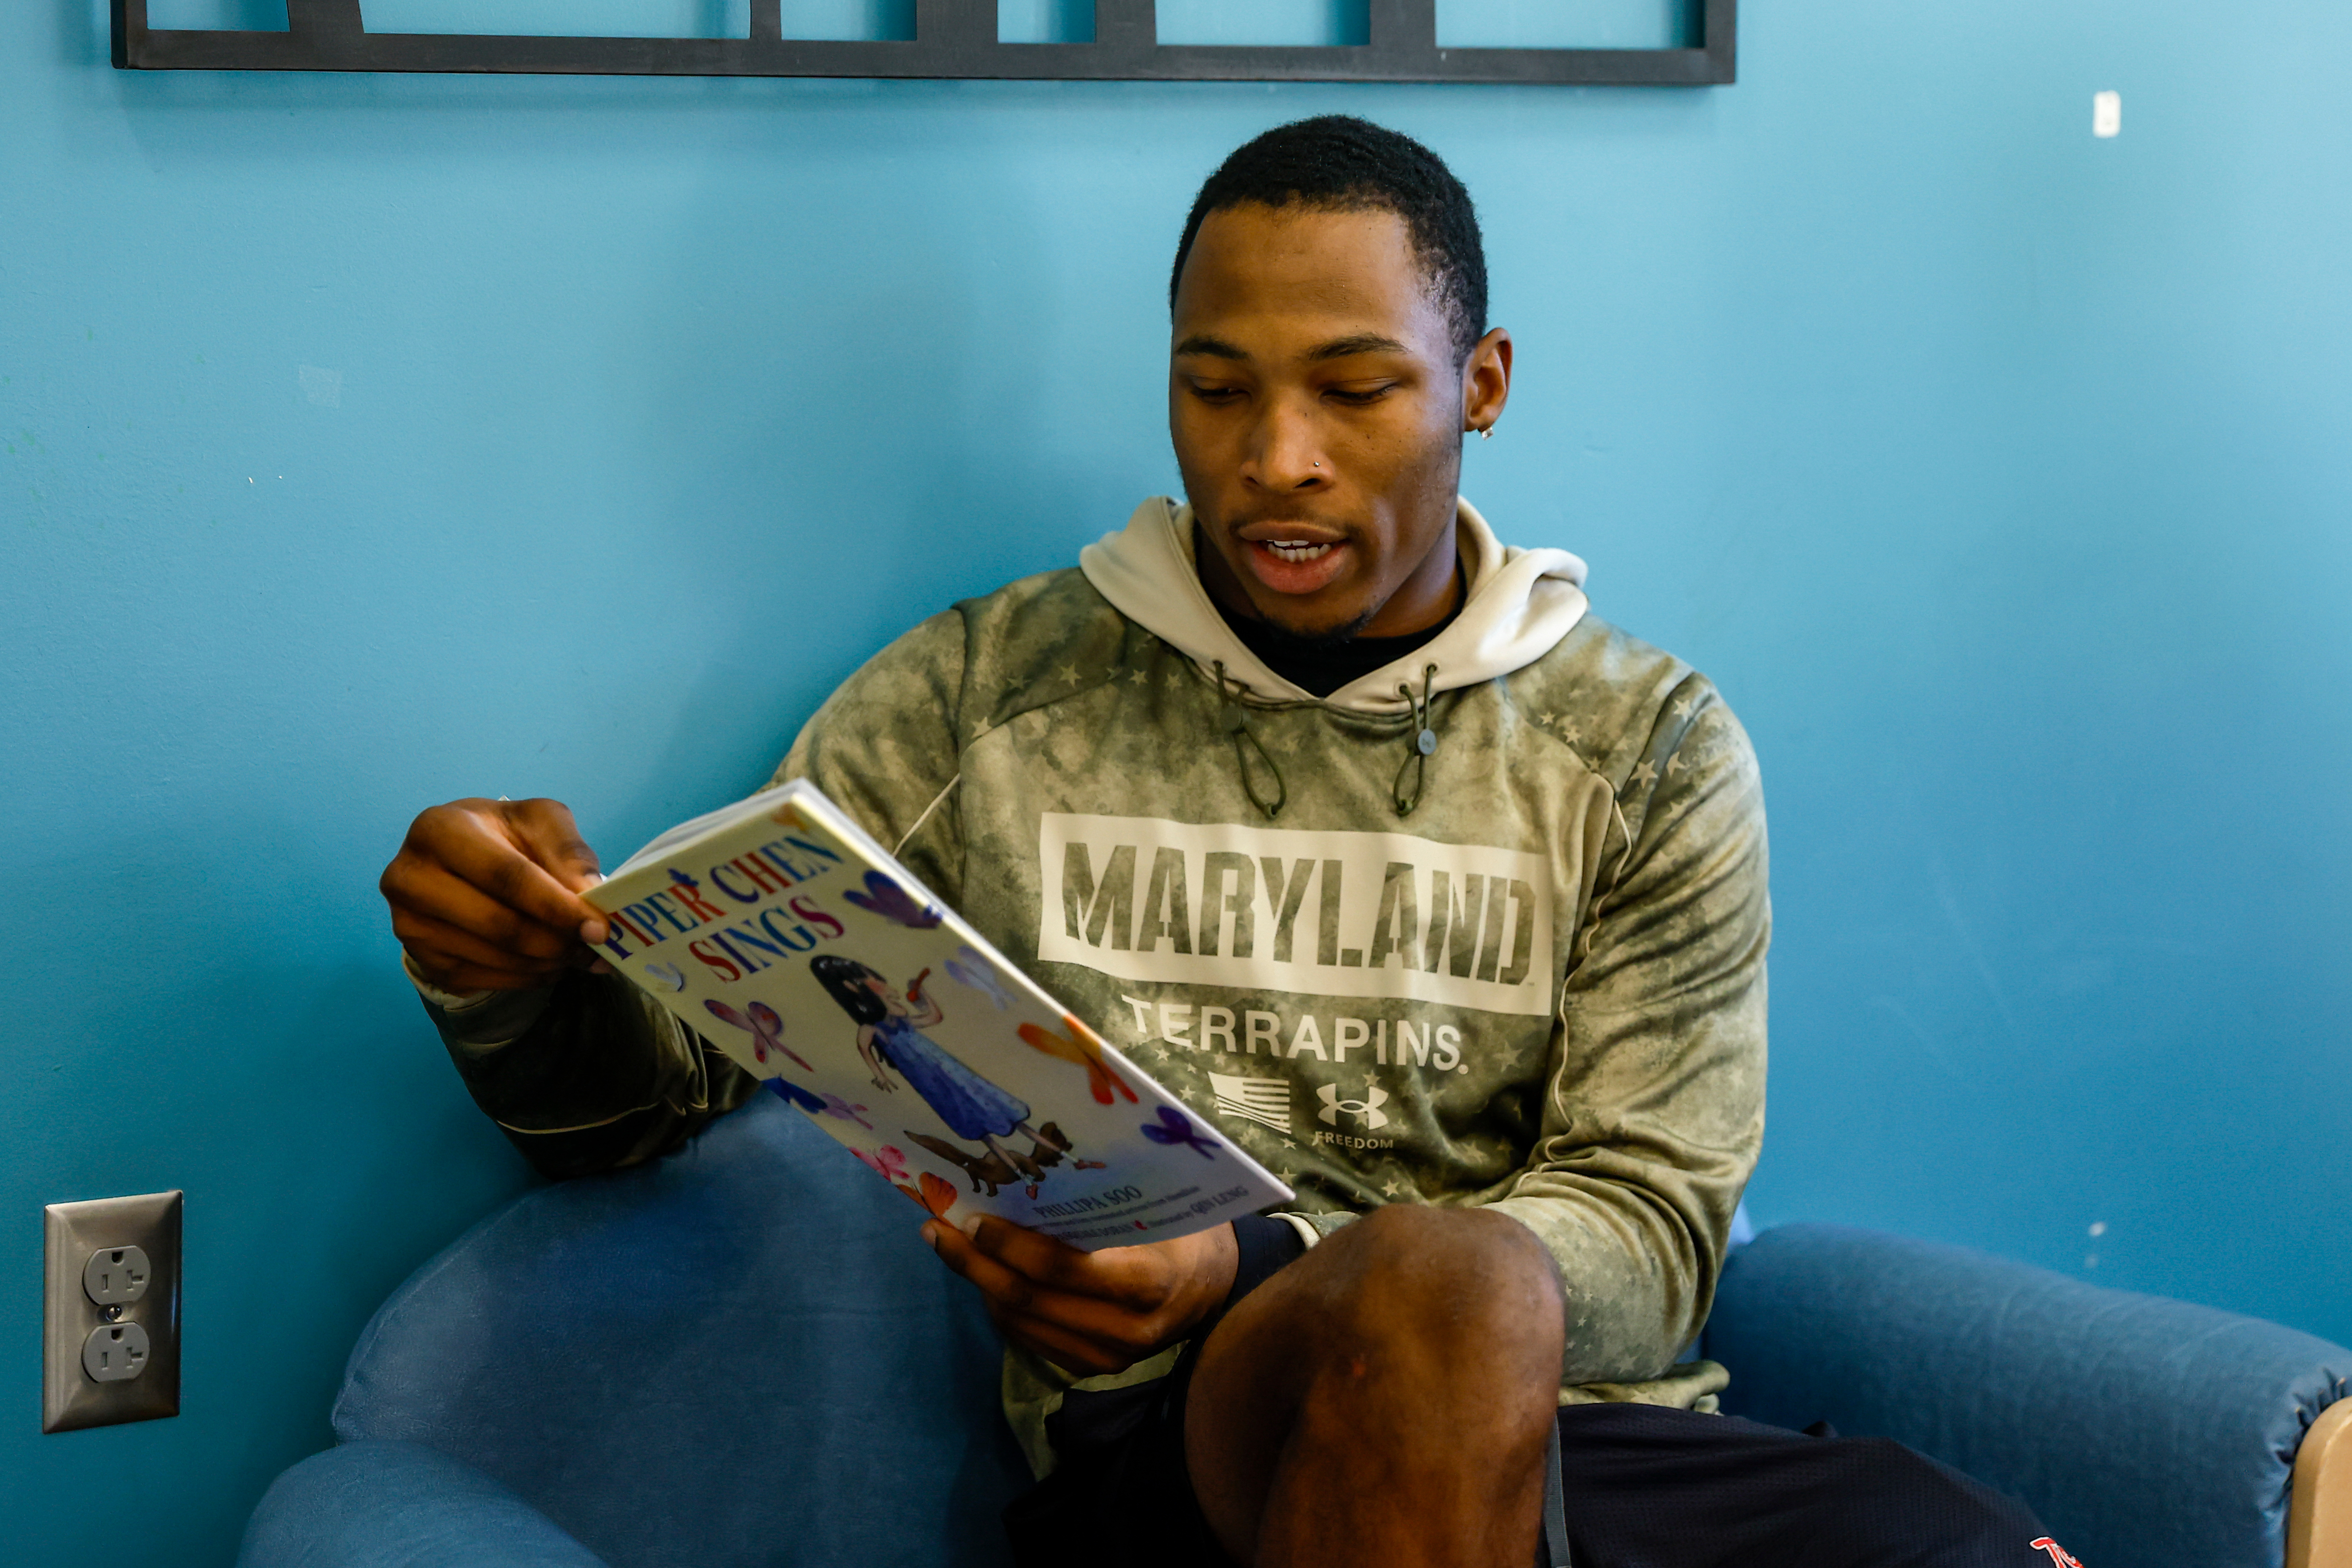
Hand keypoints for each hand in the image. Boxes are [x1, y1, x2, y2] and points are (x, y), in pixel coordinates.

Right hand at [380, 797, 609, 991]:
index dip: (556, 906)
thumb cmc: (502, 834)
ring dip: (548, 962)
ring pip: (494, 957)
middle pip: (498, 924)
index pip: (505, 876)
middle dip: (556, 941)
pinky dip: (528, 976)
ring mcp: (410, 923)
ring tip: (578, 953)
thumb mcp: (540, 821)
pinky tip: (548, 962)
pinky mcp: (422, 958)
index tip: (599, 927)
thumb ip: (568, 853)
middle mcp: (410, 877)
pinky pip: (485, 979)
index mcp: (439, 829)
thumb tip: (591, 895)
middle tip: (595, 948)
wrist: (457, 860)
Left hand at [923, 1217, 1238, 1376]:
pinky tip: (981, 1276)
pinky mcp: (1091, 1370)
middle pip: (1030, 1300)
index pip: (1062, 1269)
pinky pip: (1030, 1339)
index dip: (1011, 1245)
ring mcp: (1107, 1358)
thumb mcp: (1157, 1207)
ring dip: (978, 1284)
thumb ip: (1105, 1202)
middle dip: (976, 1264)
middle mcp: (1126, 1331)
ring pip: (1022, 1323)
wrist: (1215, 1288)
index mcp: (1148, 1282)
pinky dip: (999, 1306)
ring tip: (948, 1246)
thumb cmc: (1183, 1229)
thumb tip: (1028, 1170)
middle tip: (940, 1229)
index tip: (975, 1216)